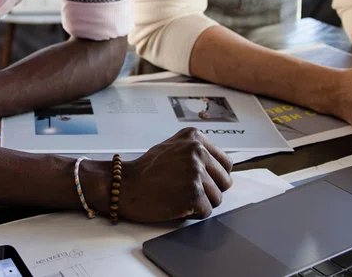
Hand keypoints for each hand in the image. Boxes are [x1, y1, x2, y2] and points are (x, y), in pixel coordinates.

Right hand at [113, 128, 233, 221]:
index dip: (215, 176)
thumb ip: (196, 151)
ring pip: (217, 198)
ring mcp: (196, 172)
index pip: (226, 163)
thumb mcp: (173, 147)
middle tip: (187, 191)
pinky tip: (177, 205)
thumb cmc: (146, 170)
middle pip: (225, 182)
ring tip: (179, 196)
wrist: (125, 185)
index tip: (202, 181)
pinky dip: (193, 213)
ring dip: (201, 203)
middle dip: (210, 191)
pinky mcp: (193, 193)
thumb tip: (220, 167)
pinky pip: (206, 211)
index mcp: (195, 138)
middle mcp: (198, 151)